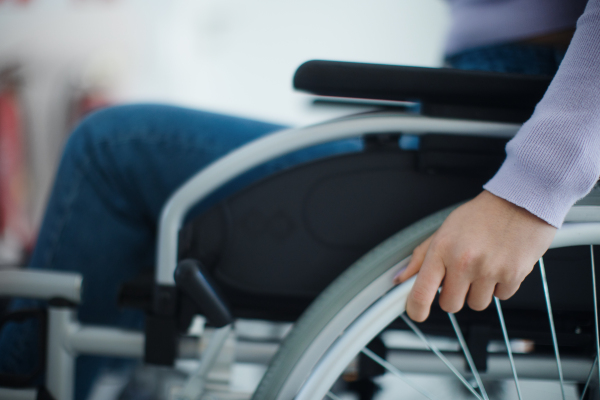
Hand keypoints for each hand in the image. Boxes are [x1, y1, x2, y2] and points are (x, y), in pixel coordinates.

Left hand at [394, 190, 556, 321]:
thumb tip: (401, 278)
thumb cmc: (481, 215)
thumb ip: (422, 257)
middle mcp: (463, 261)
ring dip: (478, 291)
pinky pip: (501, 297)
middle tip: (461, 275)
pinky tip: (500, 264)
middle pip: (450, 305)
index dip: (415, 308)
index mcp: (442, 249)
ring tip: (484, 266)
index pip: (421, 291)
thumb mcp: (445, 230)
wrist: (521, 202)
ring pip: (476, 304)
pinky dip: (500, 286)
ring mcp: (488, 270)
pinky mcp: (512, 275)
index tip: (416, 313)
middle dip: (454, 295)